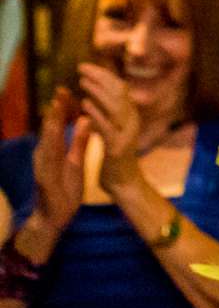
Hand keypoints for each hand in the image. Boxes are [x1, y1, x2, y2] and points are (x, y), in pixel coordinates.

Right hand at [28, 89, 84, 232]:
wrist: (53, 217)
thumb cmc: (64, 189)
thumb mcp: (77, 162)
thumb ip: (79, 142)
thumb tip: (85, 119)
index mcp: (55, 151)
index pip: (59, 126)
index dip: (63, 109)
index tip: (68, 90)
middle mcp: (45, 156)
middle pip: (50, 130)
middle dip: (55, 112)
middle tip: (61, 90)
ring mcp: (43, 168)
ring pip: (46, 144)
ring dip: (50, 127)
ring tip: (54, 110)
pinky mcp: (44, 181)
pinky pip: (47, 165)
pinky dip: (48, 153)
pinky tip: (49, 143)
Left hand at [75, 65, 142, 195]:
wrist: (125, 185)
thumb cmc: (116, 159)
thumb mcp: (115, 132)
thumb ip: (110, 115)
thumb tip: (97, 96)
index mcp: (130, 117)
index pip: (120, 88)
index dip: (103, 75)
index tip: (85, 67)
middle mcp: (132, 122)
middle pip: (119, 92)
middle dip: (100, 78)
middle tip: (81, 68)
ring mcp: (127, 134)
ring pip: (115, 106)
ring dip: (98, 91)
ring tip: (82, 82)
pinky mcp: (118, 147)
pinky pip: (107, 126)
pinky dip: (96, 113)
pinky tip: (84, 104)